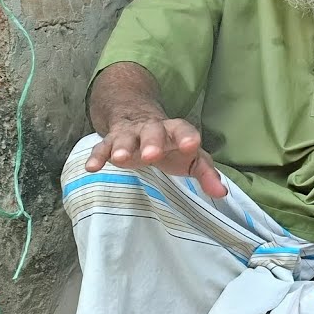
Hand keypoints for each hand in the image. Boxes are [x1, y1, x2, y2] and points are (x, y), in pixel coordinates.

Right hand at [85, 116, 224, 196]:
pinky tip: (92, 168)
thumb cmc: (172, 146)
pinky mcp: (111, 142)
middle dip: (152, 142)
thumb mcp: (191, 158)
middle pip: (153, 132)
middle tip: (152, 155)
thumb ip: (206, 174)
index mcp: (175, 130)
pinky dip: (97, 156)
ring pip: (125, 137)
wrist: (139, 120)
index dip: (188, 137)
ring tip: (120, 159)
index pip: (183, 129)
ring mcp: (130, 134)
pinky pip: (102, 147)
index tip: (192, 146)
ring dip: (122, 147)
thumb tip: (221, 193)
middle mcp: (152, 129)